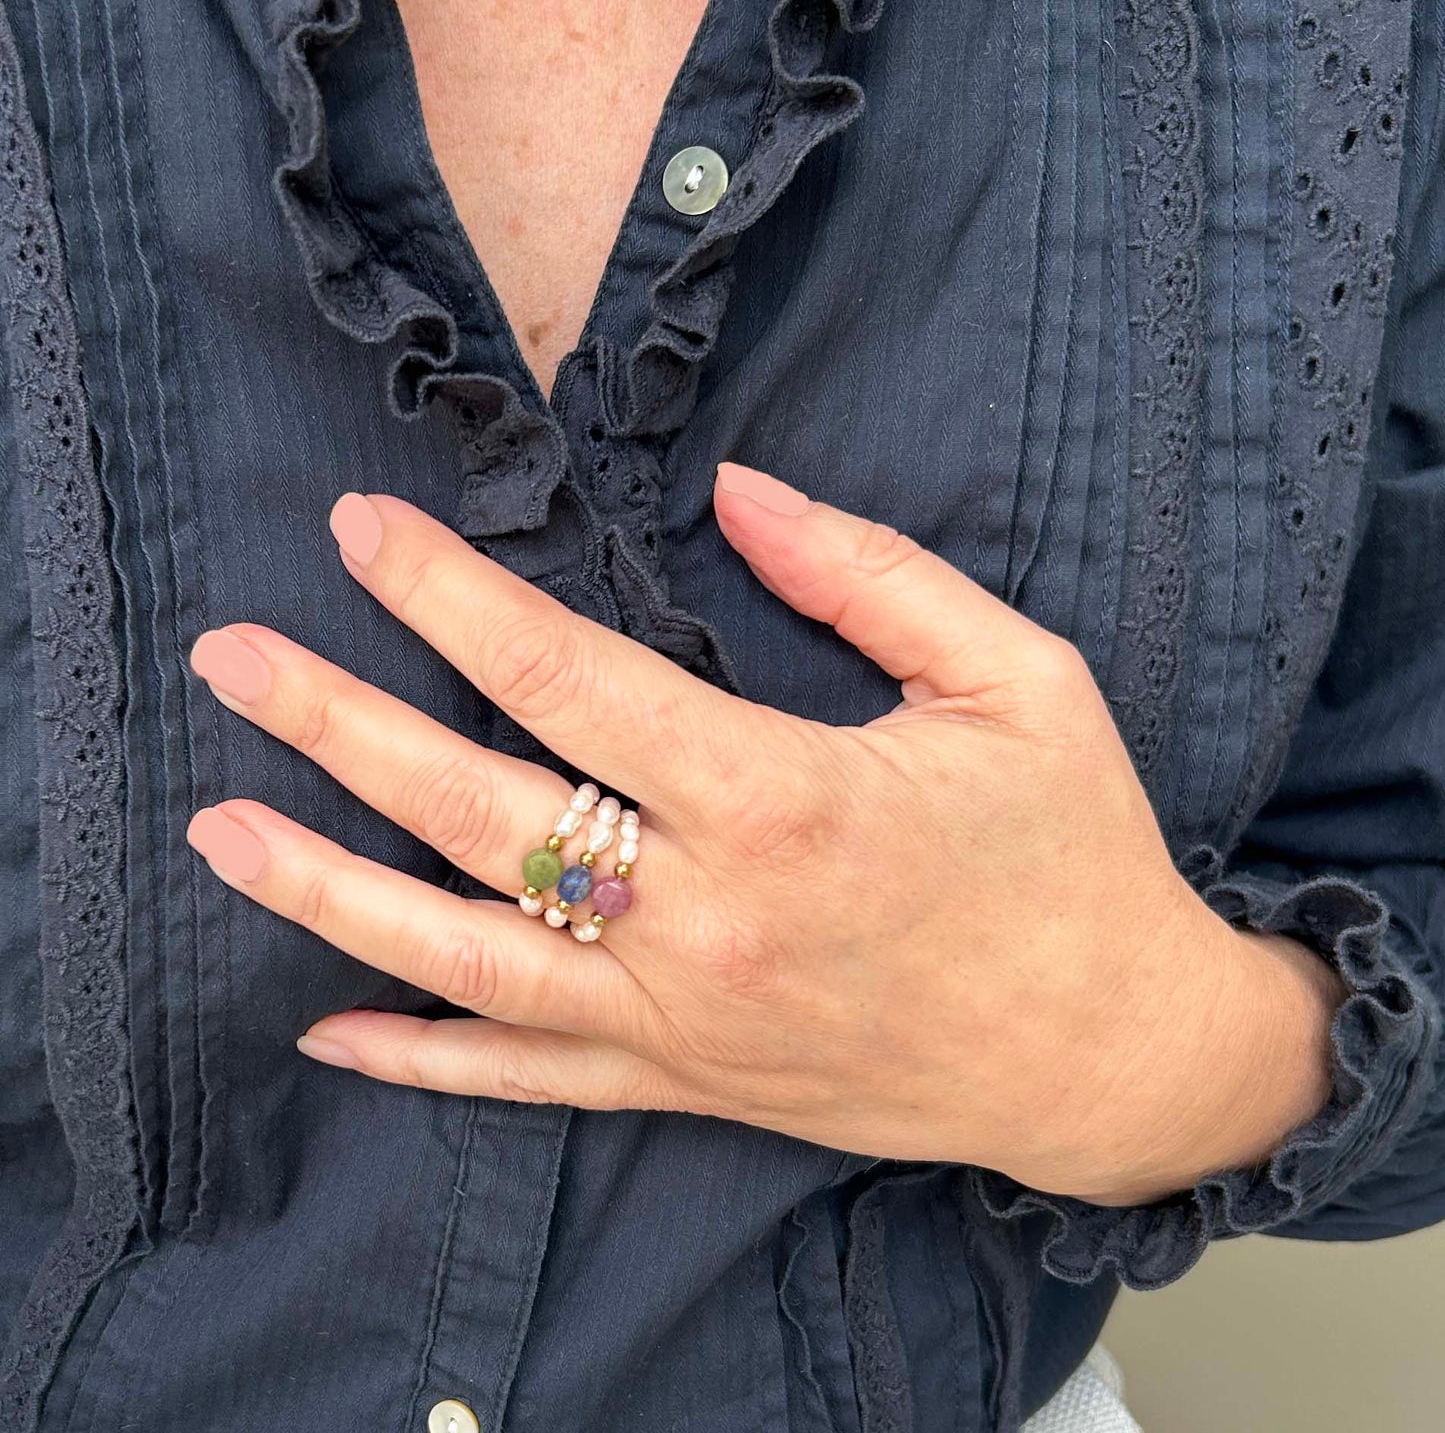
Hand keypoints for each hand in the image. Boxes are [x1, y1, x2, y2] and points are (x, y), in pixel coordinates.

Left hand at [186, 463, 1342, 1203]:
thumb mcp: (1014, 682)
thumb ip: (871, 575)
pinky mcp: (694, 1084)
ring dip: (330, 891)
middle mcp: (710, 915)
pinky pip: (533, 1078)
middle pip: (480, 811)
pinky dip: (424, 1055)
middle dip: (338, 726)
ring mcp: (688, 1016)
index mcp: (785, 795)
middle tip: (233, 661)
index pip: (567, 677)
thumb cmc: (1072, 854)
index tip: (363, 531)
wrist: (1110, 1050)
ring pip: (468, 956)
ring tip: (221, 833)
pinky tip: (332, 1027)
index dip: (448, 593)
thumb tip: (743, 492)